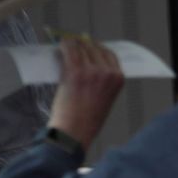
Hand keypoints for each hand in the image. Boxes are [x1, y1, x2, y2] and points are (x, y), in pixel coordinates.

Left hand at [48, 36, 124, 150]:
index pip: (109, 53)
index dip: (95, 48)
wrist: (74, 132)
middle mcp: (107, 72)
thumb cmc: (86, 119)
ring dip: (72, 45)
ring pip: (81, 46)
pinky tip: (59, 47)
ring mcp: (92, 71)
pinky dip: (63, 46)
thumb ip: (100, 77)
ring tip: (64, 48)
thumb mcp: (104, 96)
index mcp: (118, 78)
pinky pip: (69, 49)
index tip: (86, 46)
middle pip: (94, 47)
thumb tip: (86, 57)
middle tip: (72, 46)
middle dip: (82, 45)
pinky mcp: (75, 71)